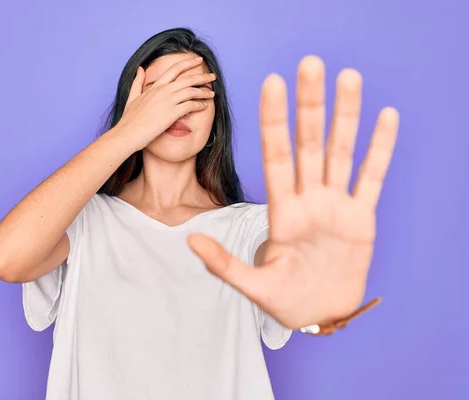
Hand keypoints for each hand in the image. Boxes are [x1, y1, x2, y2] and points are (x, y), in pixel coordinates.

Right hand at [114, 56, 215, 150]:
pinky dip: (199, 105)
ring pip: (192, 91)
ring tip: (212, 94)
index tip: (198, 60)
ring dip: (204, 92)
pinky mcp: (172, 113)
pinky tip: (204, 106)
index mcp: (155, 86)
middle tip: (213, 76)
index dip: (188, 63)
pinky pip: (191, 106)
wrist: (127, 133)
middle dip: (202, 76)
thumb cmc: (129, 119)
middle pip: (187, 78)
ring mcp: (168, 101)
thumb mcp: (132, 97)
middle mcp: (163, 91)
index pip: (174, 69)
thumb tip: (140, 68)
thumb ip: (137, 82)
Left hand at [187, 55, 399, 329]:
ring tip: (349, 77)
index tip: (271, 84)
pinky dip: (380, 149)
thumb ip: (222, 263)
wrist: (318, 314)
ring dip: (347, 115)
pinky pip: (372, 178)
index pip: (276, 156)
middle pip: (309, 144)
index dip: (274, 121)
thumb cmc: (285, 299)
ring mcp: (336, 206)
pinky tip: (385, 117)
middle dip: (309, 105)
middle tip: (310, 63)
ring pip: (342, 152)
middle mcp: (309, 200)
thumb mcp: (252, 285)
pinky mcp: (361, 218)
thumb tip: (189, 240)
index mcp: (282, 212)